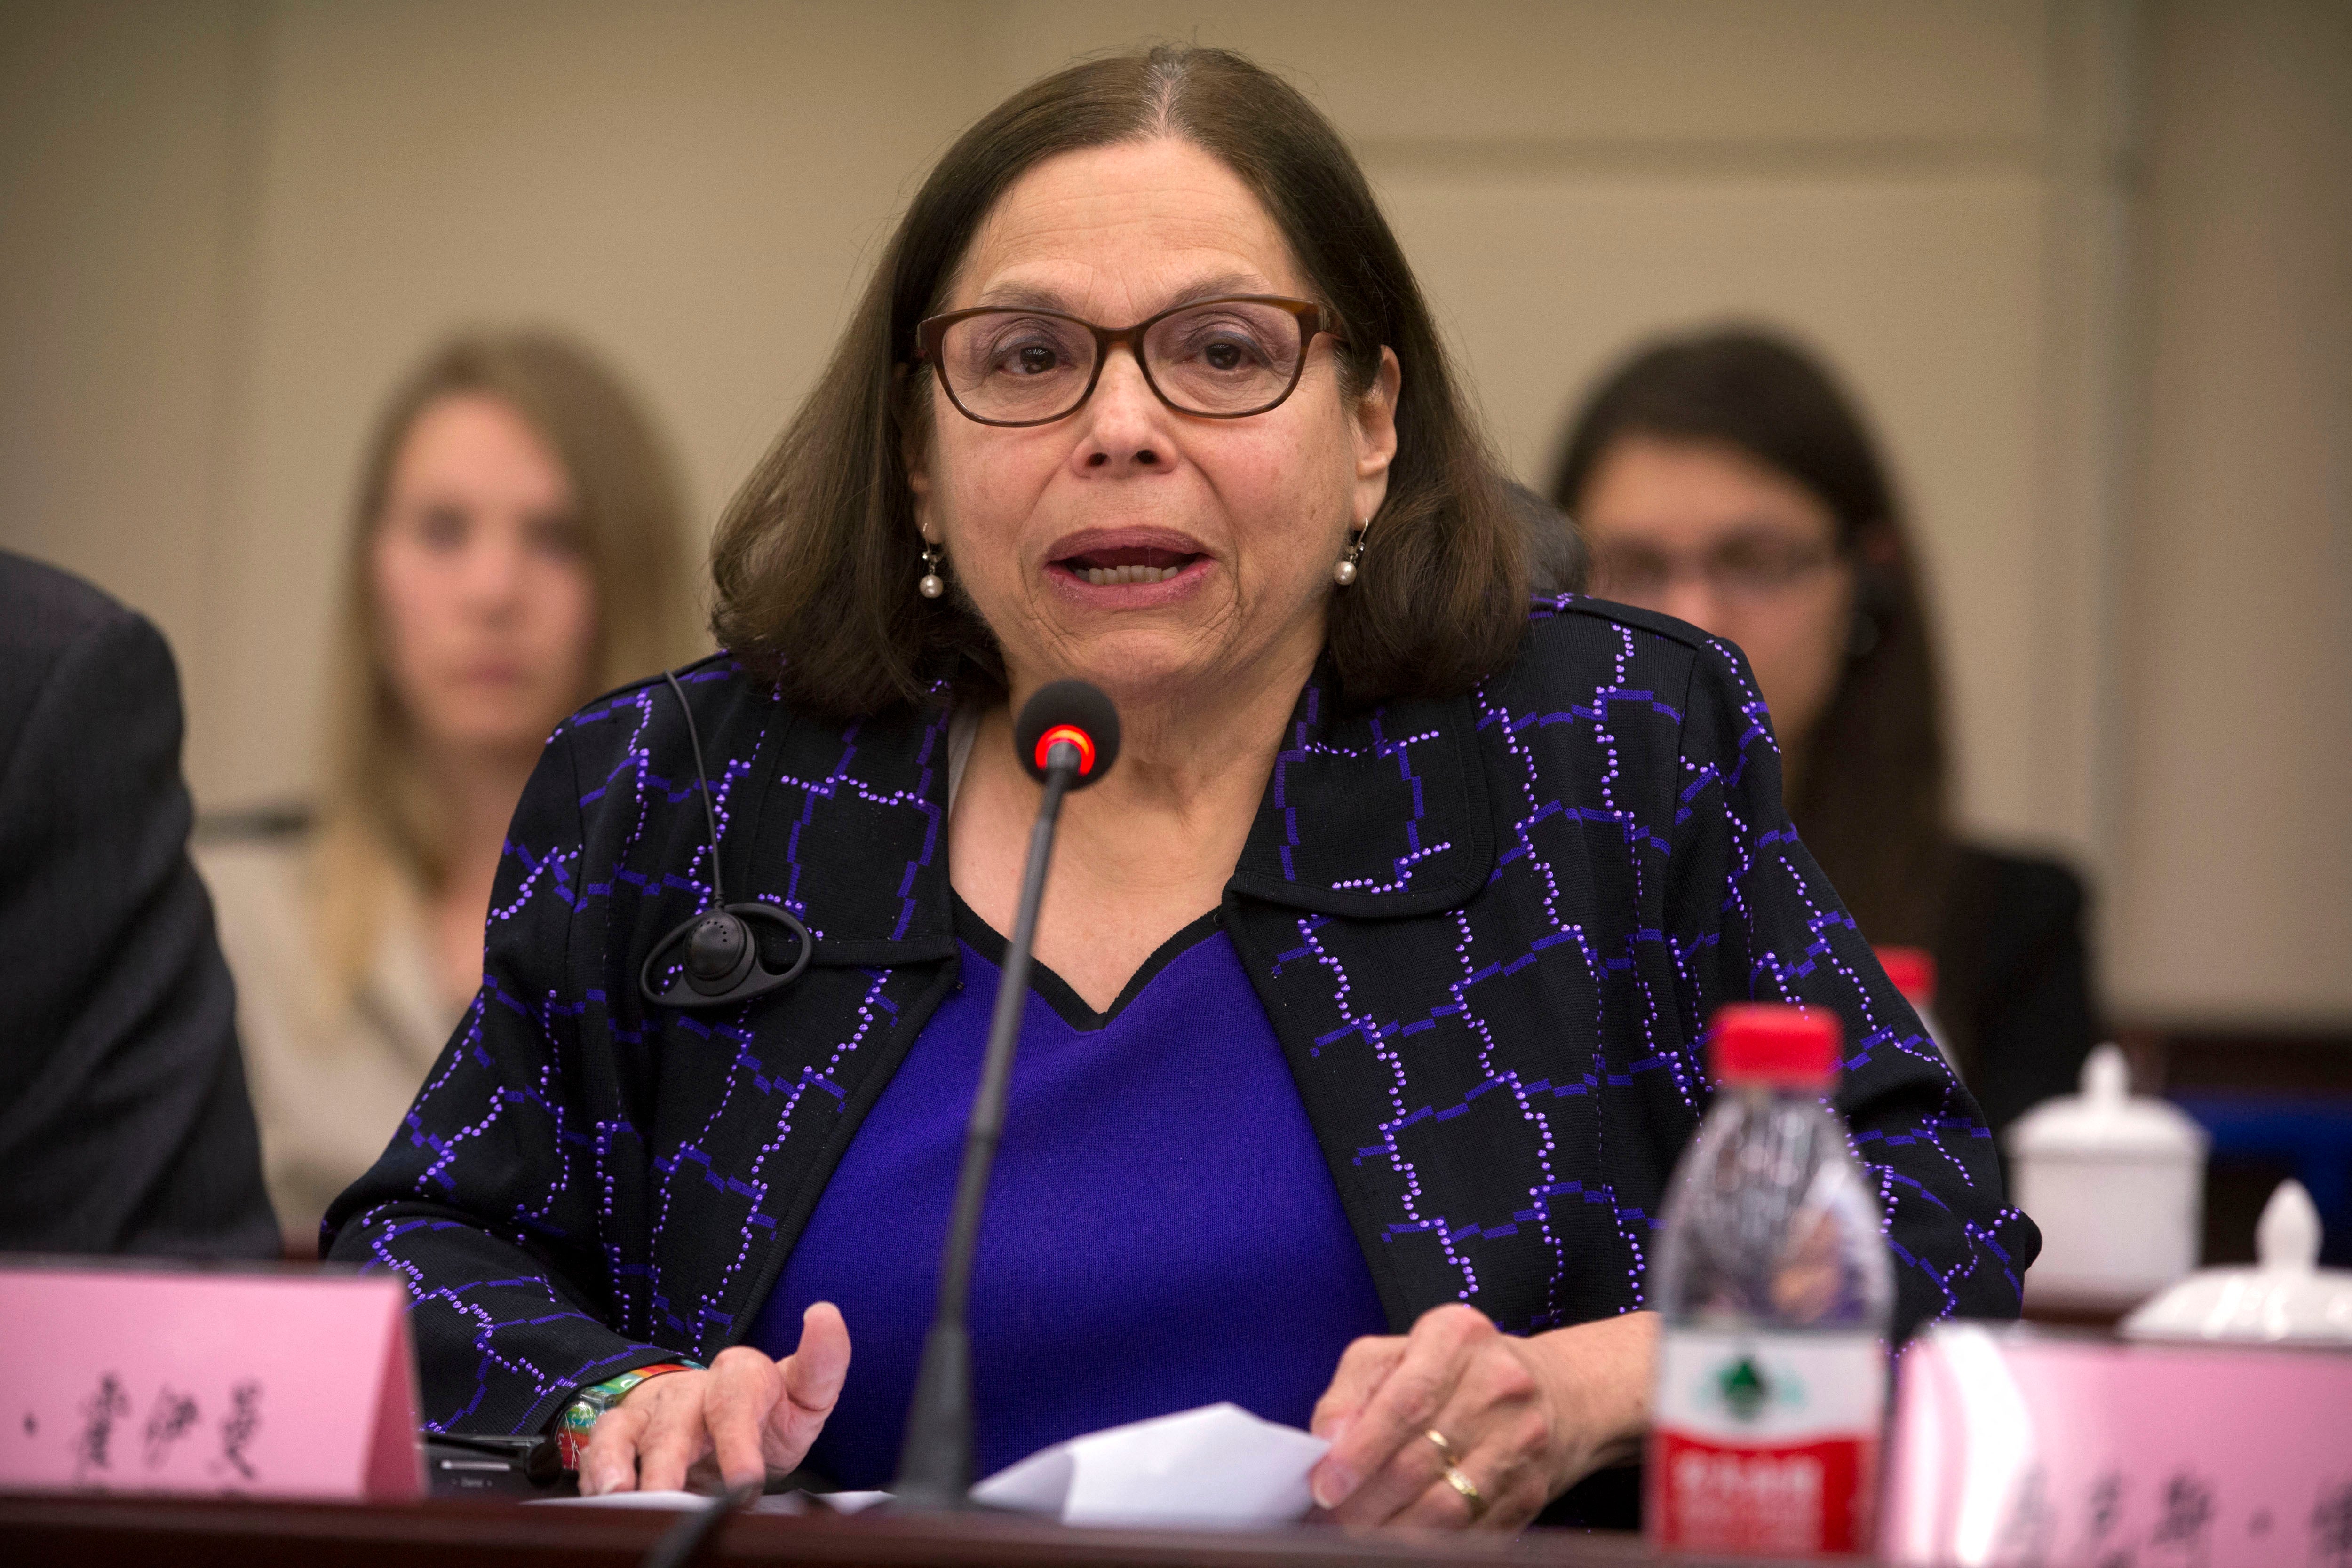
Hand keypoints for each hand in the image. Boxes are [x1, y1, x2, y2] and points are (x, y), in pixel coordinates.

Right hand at [578, 1302, 850, 1495]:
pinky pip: (603, 1443)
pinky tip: (602, 1493)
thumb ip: (823, 1364)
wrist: (730, 1418)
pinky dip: (597, 1467)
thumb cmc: (771, 1411)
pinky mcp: (627, 1429)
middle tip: (669, 1499)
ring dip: (620, 1463)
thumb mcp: (806, 1392)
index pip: (736, 1401)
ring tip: (619, 1494)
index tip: (745, 1482)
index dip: (738, 1442)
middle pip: (676, 1420)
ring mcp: (656, 1409)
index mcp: (741, 1376)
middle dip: (670, 1461)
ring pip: (629, 1430)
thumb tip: (826, 1314)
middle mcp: (694, 1389)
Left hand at [1306, 1305, 1652, 1531]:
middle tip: (1330, 1519)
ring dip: (1392, 1532)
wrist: (1553, 1392)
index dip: (1360, 1450)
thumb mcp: (1397, 1355)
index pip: (1405, 1400)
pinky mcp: (1531, 1490)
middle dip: (1364, 1501)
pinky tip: (1399, 1543)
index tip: (1324, 1485)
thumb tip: (1325, 1440)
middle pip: (1419, 1460)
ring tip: (1356, 1535)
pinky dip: (1430, 1545)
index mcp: (1456, 1337)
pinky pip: (1472, 1532)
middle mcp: (1497, 1384)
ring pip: (1446, 1507)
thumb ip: (1353, 1390)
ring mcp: (1522, 1440)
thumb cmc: (1456, 1372)